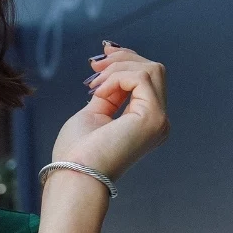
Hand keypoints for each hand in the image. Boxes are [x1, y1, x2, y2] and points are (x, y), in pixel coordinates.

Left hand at [47, 41, 169, 183]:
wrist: (74, 174)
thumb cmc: (77, 152)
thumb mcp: (94, 113)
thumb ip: (108, 93)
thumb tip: (110, 68)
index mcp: (144, 123)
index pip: (147, 81)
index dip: (125, 62)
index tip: (99, 58)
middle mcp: (157, 121)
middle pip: (154, 71)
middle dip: (123, 59)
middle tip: (94, 66)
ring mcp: (158, 120)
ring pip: (151, 70)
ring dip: (117, 68)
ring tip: (94, 85)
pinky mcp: (153, 117)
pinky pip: (141, 77)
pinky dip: (116, 78)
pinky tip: (99, 94)